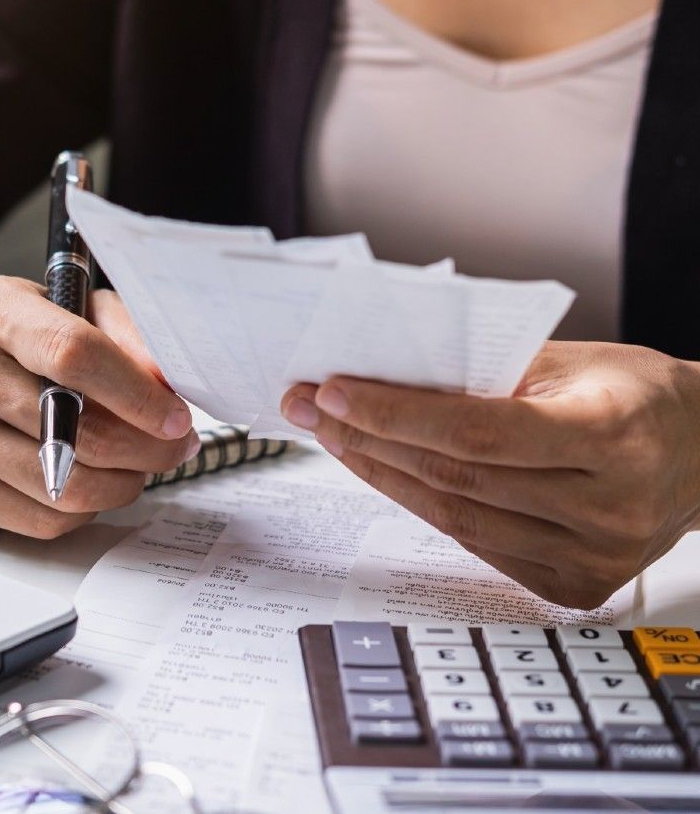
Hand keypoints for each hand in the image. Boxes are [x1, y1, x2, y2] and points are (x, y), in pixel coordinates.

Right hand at [0, 276, 196, 537]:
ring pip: (64, 487)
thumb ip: (129, 338)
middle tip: (175, 445)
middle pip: (74, 432)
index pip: (72, 355)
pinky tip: (94, 479)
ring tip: (138, 463)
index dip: (136, 394)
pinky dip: (87, 509)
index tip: (176, 417)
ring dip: (122, 483)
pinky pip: (43, 519)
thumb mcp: (85, 309)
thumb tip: (166, 390)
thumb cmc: (36, 334)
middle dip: (145, 448)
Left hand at [280, 341, 699, 608]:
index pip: (481, 431)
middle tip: (310, 409)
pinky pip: (475, 543)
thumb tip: (388, 375)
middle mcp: (609, 508)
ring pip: (455, 517)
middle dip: (369, 440)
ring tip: (334, 438)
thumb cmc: (638, 397)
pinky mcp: (572, 586)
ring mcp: (592, 558)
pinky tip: (385, 473)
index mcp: (615, 436)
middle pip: (457, 477)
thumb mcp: (574, 362)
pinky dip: (422, 505)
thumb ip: (490, 371)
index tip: (334, 393)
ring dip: (381, 475)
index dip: (398, 414)